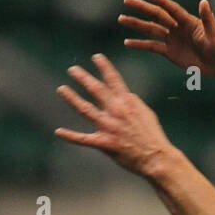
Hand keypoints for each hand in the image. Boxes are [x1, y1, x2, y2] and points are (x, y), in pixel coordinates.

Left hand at [55, 54, 171, 176]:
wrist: (156, 158)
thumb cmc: (153, 136)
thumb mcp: (146, 113)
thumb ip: (133, 102)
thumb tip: (125, 94)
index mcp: (127, 102)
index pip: (113, 79)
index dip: (104, 66)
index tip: (96, 57)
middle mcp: (116, 110)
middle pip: (96, 89)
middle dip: (83, 77)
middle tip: (72, 70)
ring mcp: (108, 126)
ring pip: (85, 108)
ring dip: (72, 98)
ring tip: (62, 89)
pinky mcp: (104, 143)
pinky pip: (83, 139)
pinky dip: (70, 136)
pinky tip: (58, 132)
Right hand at [119, 0, 214, 77]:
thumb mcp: (214, 33)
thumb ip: (207, 19)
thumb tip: (204, 2)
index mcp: (187, 21)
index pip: (171, 9)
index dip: (161, 2)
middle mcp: (177, 27)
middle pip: (156, 15)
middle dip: (141, 8)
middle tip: (126, 1)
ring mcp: (171, 39)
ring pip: (150, 29)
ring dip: (136, 24)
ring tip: (121, 19)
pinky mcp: (169, 52)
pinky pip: (152, 47)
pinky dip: (140, 45)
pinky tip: (127, 42)